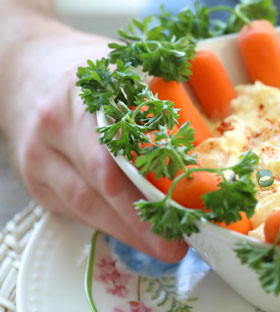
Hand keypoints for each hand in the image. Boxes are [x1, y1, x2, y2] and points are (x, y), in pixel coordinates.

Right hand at [4, 29, 186, 261]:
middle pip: (99, 183)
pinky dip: (108, 223)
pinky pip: (73, 209)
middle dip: (139, 220)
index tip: (183, 200)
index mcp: (82, 94)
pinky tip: (137, 236)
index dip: (149, 177)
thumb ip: (160, 83)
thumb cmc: (88, 68)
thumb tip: (219, 105)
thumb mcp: (122, 64)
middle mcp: (55, 128)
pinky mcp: (38, 181)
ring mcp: (40, 158)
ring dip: (125, 231)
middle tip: (176, 244)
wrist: (29, 68)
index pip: (117, 144)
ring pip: (83, 204)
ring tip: (164, 248)